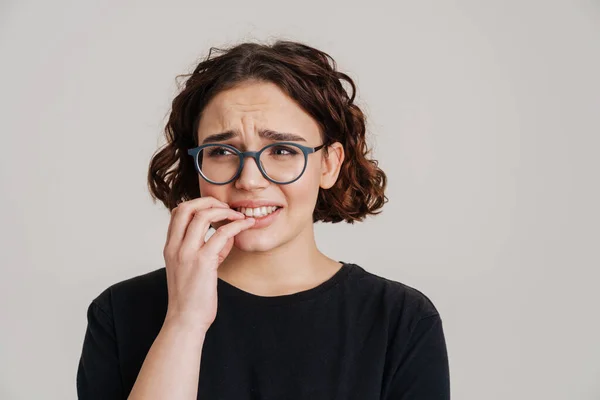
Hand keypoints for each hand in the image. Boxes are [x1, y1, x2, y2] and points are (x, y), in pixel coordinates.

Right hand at [162, 196, 254, 330]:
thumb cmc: (192, 297)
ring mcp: (187, 253)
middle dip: (208, 201)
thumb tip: (226, 235)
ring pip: (203, 216)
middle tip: (227, 207)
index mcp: (170, 247)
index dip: (198, 204)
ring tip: (239, 216)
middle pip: (187, 207)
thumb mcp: (193, 268)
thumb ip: (207, 249)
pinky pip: (221, 234)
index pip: (178, 212)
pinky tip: (246, 226)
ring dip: (224, 211)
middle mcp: (175, 247)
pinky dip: (236, 225)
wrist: (186, 320)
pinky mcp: (203, 262)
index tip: (216, 208)